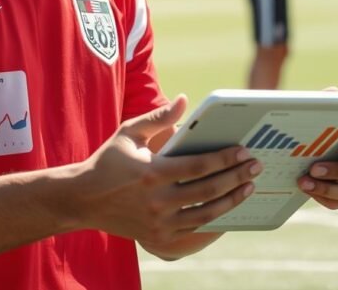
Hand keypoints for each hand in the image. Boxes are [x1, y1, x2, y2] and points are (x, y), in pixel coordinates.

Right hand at [76, 96, 260, 245]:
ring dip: (231, 201)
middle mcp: (156, 201)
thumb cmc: (108, 161)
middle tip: (256, 167)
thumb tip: (185, 100)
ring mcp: (157, 223)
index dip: (225, 159)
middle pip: (208, 191)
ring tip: (249, 187)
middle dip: (236, 178)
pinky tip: (229, 210)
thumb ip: (159, 117)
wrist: (81, 200)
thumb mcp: (129, 132)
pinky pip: (193, 232)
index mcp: (152, 172)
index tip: (244, 151)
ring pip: (205, 215)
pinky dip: (215, 223)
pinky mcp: (156, 238)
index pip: (199, 166)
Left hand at [295, 85, 337, 209]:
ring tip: (303, 181)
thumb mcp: (313, 115)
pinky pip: (335, 204)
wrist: (292, 152)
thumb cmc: (310, 132)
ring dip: (327, 188)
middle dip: (336, 171)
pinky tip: (305, 190)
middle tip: (313, 167)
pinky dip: (322, 199)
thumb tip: (334, 92)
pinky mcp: (335, 198)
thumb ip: (325, 103)